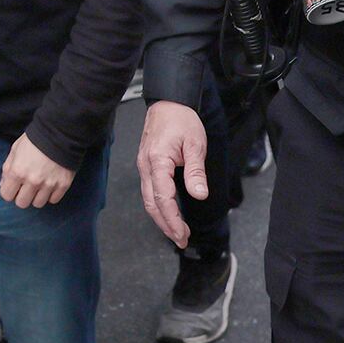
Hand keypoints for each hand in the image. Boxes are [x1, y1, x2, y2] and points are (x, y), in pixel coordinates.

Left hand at [0, 134, 76, 208]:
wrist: (59, 132)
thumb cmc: (34, 140)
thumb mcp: (15, 150)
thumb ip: (7, 168)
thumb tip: (3, 184)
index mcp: (18, 171)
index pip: (6, 195)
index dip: (9, 191)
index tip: (14, 186)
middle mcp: (32, 181)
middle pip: (22, 203)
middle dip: (22, 196)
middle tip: (26, 186)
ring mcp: (49, 184)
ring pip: (38, 204)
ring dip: (37, 196)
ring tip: (40, 185)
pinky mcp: (63, 185)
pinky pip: (53, 200)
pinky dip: (51, 195)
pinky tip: (50, 184)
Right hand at [137, 100, 208, 246]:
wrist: (169, 103)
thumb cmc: (181, 120)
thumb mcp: (195, 144)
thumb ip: (195, 172)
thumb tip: (199, 195)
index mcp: (157, 161)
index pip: (162, 198)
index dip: (172, 219)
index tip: (182, 234)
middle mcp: (145, 165)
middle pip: (151, 203)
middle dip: (166, 225)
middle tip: (181, 239)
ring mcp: (144, 165)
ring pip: (148, 199)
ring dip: (162, 217)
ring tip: (177, 231)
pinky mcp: (147, 165)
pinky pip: (149, 190)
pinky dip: (159, 206)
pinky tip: (169, 213)